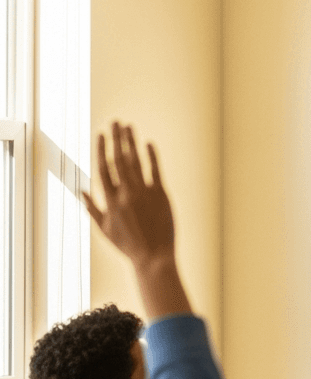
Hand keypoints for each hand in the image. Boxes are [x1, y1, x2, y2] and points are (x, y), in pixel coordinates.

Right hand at [83, 122, 175, 269]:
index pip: (103, 168)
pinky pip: (155, 171)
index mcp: (110, 201)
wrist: (154, 257)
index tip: (100, 133)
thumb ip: (92, 208)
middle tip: (116, 121)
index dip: (101, 149)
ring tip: (129, 126)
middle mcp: (126, 194)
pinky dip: (152, 156)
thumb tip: (80, 190)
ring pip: (135, 162)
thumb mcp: (104, 230)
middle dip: (116, 139)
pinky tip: (148, 143)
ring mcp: (144, 194)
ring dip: (131, 142)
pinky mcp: (161, 196)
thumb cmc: (128, 245)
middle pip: (119, 160)